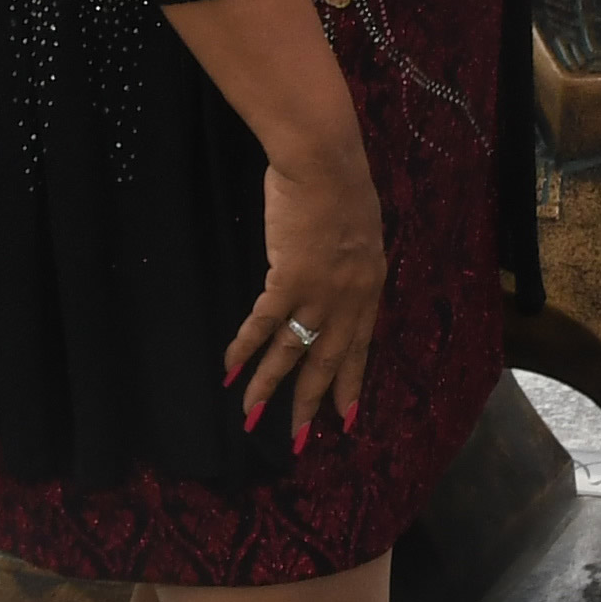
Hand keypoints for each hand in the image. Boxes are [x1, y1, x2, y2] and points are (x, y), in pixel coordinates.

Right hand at [221, 137, 387, 446]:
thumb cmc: (340, 184)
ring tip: (252, 418)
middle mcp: (348, 299)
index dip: (350, 383)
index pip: (359, 347)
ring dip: (269, 386)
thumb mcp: (360, 230)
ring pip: (291, 353)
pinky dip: (245, 348)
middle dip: (312, 403)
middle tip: (300, 439)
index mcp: (369, 286)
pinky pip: (263, 325)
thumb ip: (350, 261)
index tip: (347, 417)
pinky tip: (231, 370)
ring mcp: (319, 293)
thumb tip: (336, 274)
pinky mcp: (288, 281)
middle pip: (327, 361)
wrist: (324, 163)